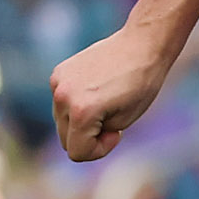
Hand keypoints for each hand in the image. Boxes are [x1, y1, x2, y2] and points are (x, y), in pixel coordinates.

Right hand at [51, 24, 178, 162]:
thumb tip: (75, 133)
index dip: (99, 150)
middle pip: (66, 140)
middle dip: (88, 138)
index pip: (77, 153)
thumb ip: (95, 134)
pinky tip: (96, 91)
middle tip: (112, 122)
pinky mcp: (58, 73)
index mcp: (81, 112)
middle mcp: (63, 97)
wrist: (141, 46)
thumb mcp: (121, 122)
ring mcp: (57, 83)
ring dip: (81, 122)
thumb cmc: (140, 86)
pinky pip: (62, 103)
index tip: (116, 133)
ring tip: (105, 105)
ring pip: (61, 122)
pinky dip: (76, 105)